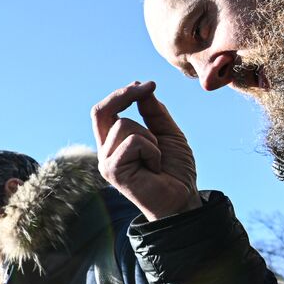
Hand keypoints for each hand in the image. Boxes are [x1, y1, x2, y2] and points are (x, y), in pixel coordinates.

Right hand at [92, 81, 201, 221]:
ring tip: (157, 159)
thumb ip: (154, 113)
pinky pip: (133, 142)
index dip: (123, 94)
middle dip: (124, 95)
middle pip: (101, 112)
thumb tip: (144, 89)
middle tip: (147, 86)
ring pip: (125, 126)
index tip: (146, 85)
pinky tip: (154, 167)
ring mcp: (106, 161)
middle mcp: (106, 150)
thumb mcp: (168, 133)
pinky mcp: (112, 171)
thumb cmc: (174, 171)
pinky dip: (152, 150)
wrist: (182, 199)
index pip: (106, 111)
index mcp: (115, 142)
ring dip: (151, 138)